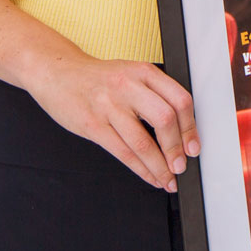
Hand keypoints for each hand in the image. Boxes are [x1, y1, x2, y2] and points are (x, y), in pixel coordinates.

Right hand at [25, 55, 199, 191]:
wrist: (56, 73)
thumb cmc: (97, 78)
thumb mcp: (130, 74)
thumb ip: (154, 95)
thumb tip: (180, 131)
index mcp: (143, 72)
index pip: (179, 99)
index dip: (190, 128)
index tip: (193, 146)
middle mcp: (128, 86)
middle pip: (165, 119)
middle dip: (176, 149)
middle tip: (181, 165)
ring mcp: (109, 106)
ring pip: (143, 142)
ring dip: (160, 167)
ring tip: (168, 179)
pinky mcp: (92, 125)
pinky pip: (123, 152)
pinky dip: (141, 169)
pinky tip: (149, 176)